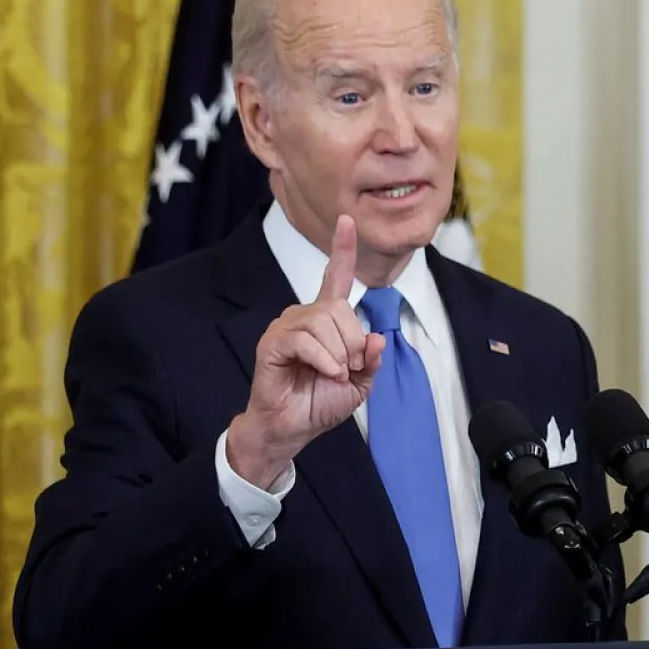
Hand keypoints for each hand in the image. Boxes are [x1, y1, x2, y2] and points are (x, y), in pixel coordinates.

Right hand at [227, 215, 385, 486]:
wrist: (292, 428)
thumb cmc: (320, 403)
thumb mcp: (359, 383)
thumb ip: (371, 360)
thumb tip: (375, 337)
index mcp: (325, 319)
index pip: (335, 277)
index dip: (342, 249)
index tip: (347, 220)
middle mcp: (304, 316)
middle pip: (340, 309)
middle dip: (353, 342)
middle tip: (348, 368)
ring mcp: (285, 327)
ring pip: (325, 322)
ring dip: (339, 354)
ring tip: (334, 374)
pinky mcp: (272, 342)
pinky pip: (305, 339)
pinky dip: (323, 359)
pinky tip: (326, 373)